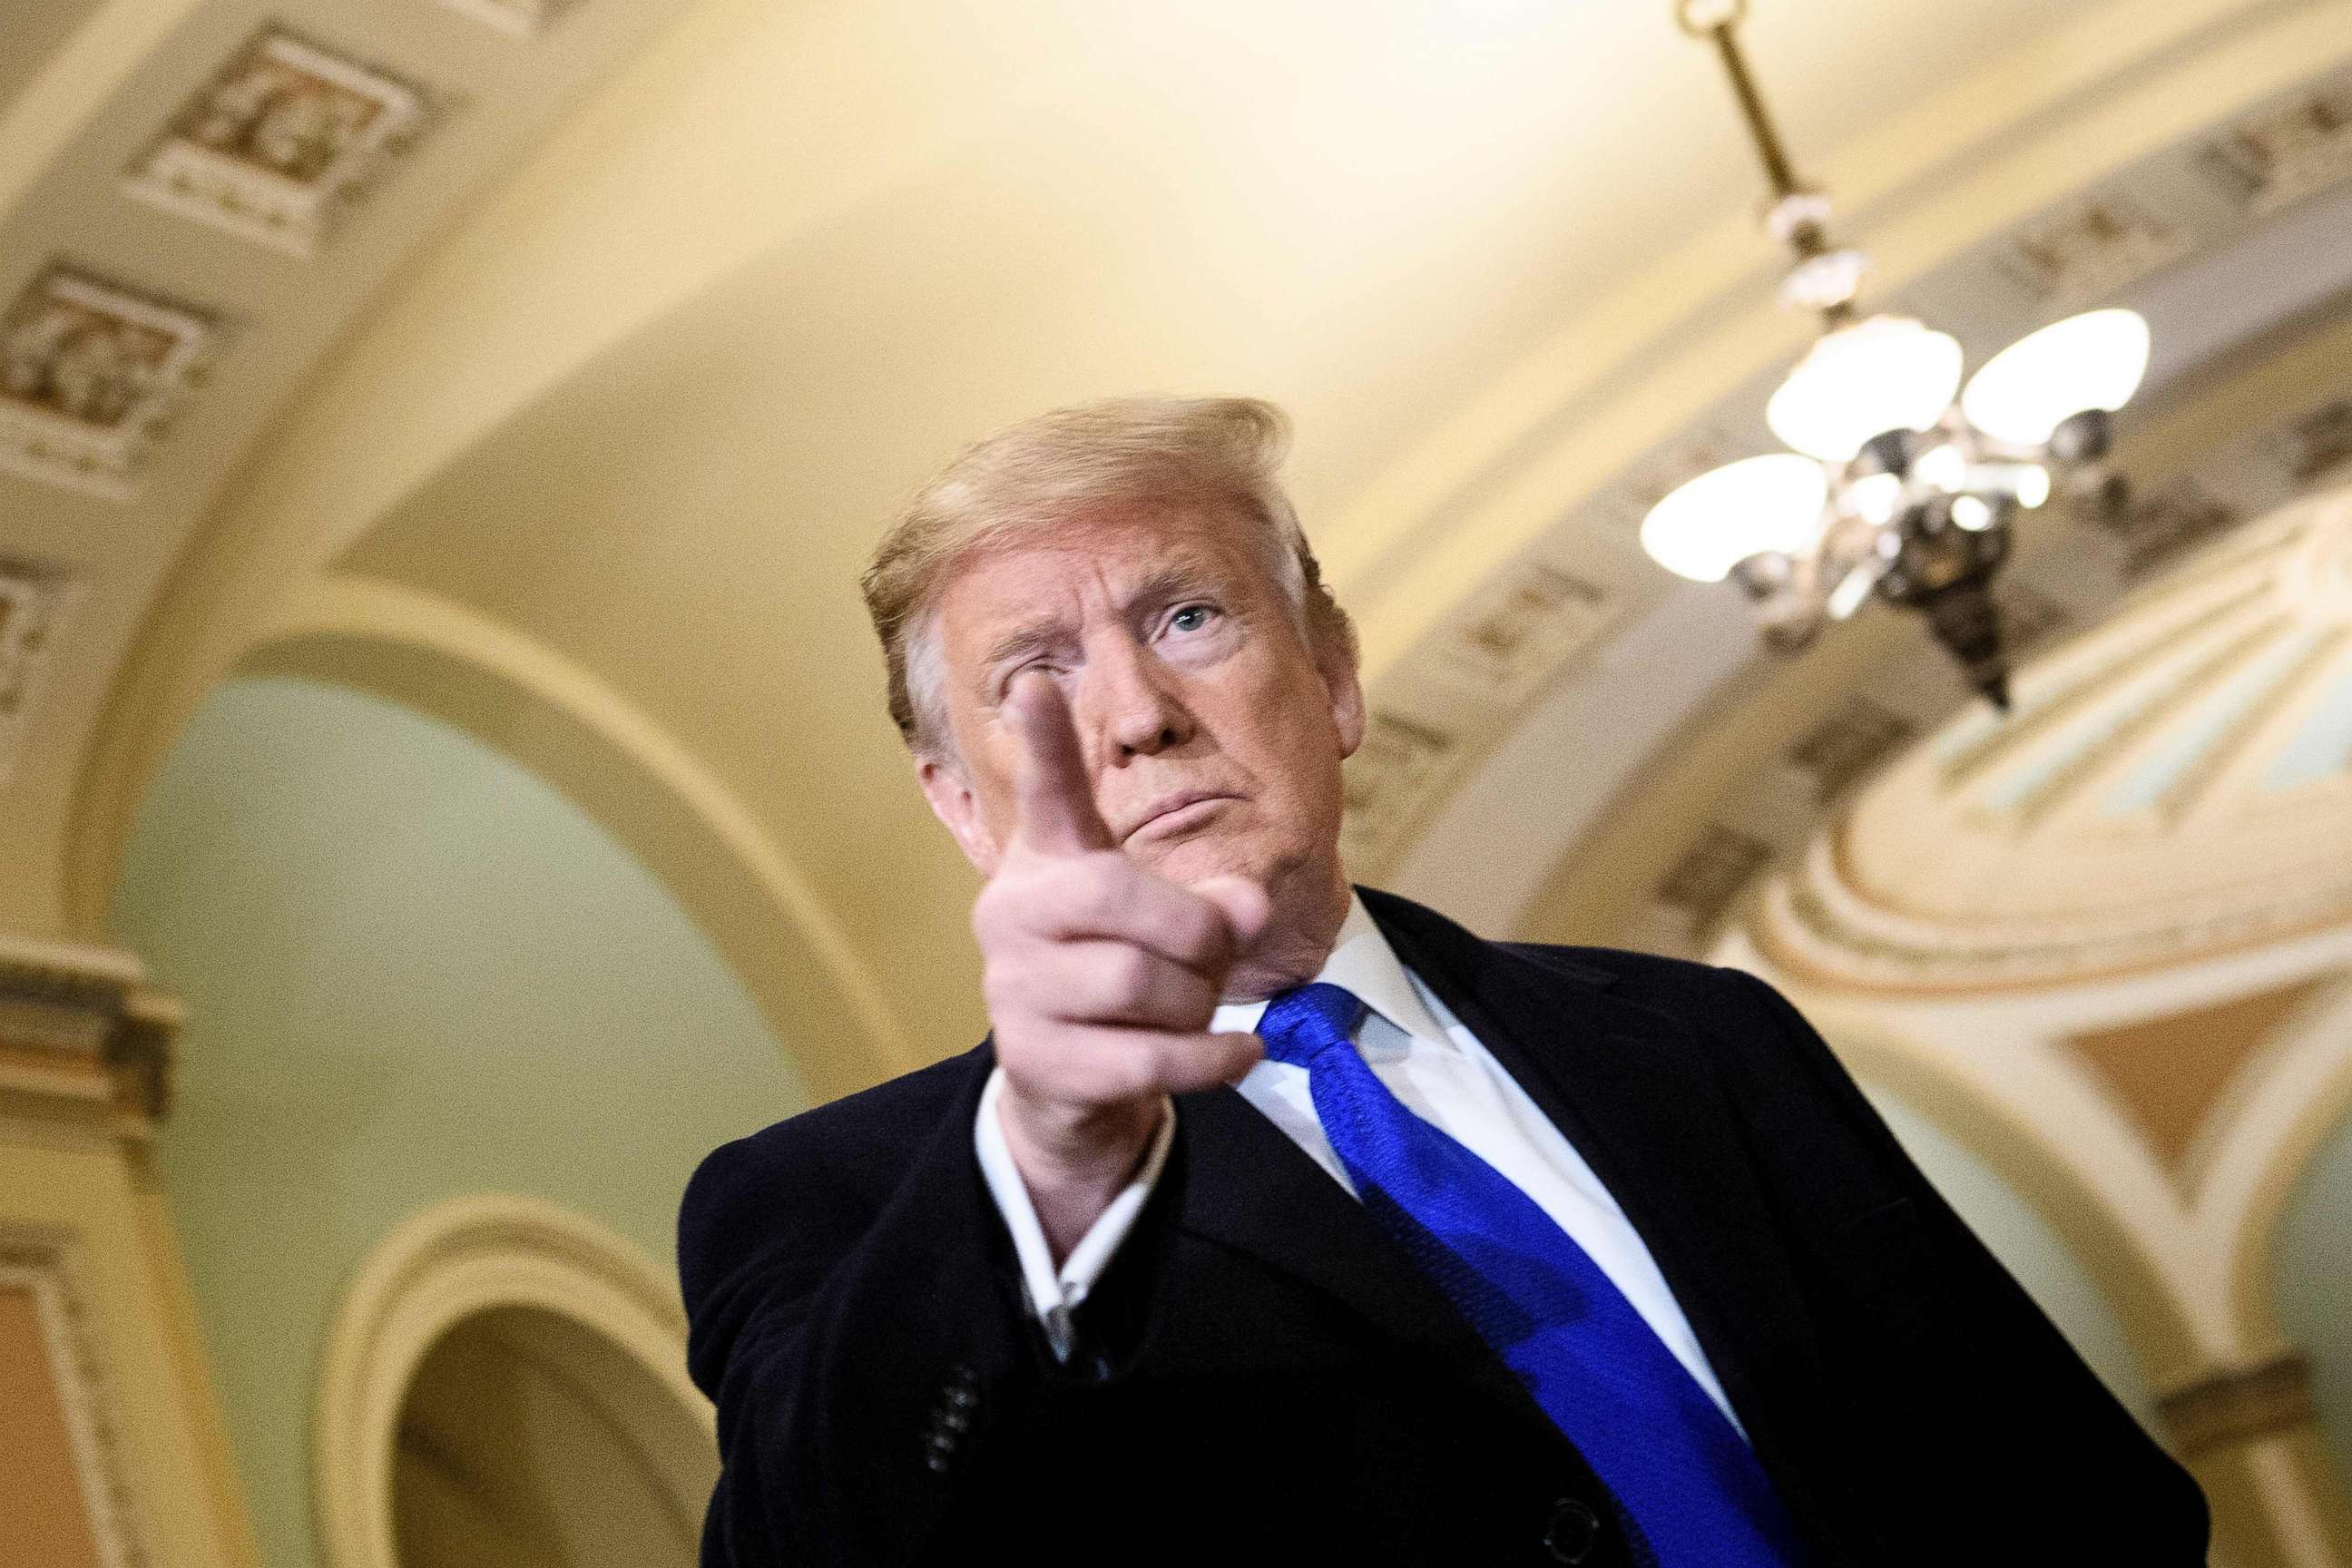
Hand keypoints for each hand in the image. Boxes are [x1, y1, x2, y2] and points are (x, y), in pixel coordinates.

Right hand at [975, 670, 1268, 1260]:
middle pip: (1116, 893)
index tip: (1034, 681)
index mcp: (1048, 859)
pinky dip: (1210, 1059)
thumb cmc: (1131, 975)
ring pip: (1138, 981)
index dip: (1043, 739)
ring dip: (1198, 1000)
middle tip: (1220, 950)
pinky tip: (1238, 1054)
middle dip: (1195, 927)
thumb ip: (1217, 904)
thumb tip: (1248, 906)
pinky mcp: (1033, 1060)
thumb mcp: (1178, 925)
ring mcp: (1011, 987)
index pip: (1047, 792)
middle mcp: (1012, 911)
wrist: (1075, 1081)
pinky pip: (1146, 1058)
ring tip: (1197, 1008)